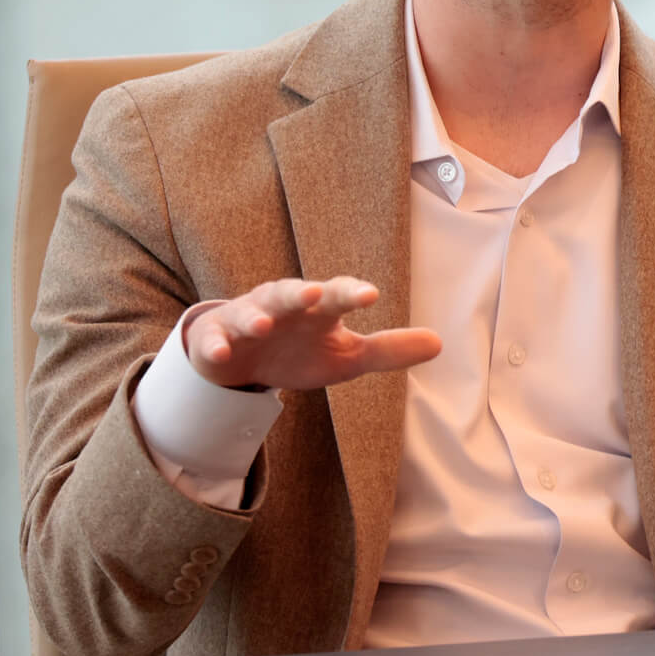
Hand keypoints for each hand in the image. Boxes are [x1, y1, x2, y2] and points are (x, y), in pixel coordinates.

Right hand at [185, 276, 441, 391]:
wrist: (244, 362)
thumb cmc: (301, 351)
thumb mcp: (346, 357)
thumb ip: (388, 350)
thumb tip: (440, 343)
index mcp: (317, 309)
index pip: (338, 295)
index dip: (351, 293)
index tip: (371, 295)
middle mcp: (282, 306)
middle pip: (293, 293)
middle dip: (302, 293)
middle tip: (315, 293)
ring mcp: (246, 320)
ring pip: (250, 312)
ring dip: (255, 316)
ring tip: (263, 323)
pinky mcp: (216, 340)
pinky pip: (214, 342)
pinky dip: (216, 347)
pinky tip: (222, 354)